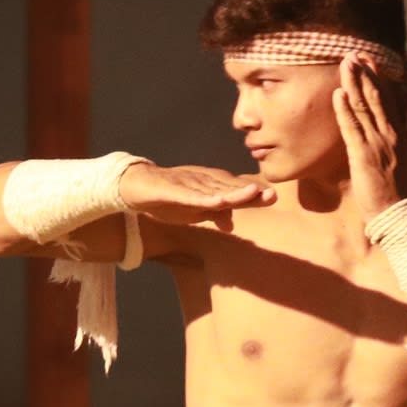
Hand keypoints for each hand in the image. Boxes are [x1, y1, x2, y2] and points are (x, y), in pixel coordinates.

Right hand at [116, 160, 274, 225]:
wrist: (134, 186)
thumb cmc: (167, 197)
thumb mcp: (193, 211)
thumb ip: (214, 214)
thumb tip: (231, 224)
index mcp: (208, 186)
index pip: (234, 191)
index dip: (253, 195)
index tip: (273, 197)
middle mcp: (201, 181)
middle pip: (228, 187)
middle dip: (249, 191)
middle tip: (271, 195)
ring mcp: (186, 185)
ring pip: (212, 190)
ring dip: (232, 192)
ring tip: (252, 193)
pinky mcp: (170, 190)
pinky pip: (188, 195)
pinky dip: (202, 198)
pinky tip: (216, 201)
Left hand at [334, 57, 403, 212]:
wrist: (397, 214)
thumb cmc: (394, 193)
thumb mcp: (396, 163)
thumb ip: (389, 145)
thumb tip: (382, 136)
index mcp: (398, 136)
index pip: (388, 101)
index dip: (379, 79)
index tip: (371, 61)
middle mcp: (390, 135)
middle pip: (377, 97)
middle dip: (366, 74)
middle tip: (356, 53)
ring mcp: (377, 144)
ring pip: (364, 107)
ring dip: (355, 83)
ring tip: (347, 62)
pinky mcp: (363, 156)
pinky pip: (352, 128)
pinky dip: (345, 109)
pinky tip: (339, 93)